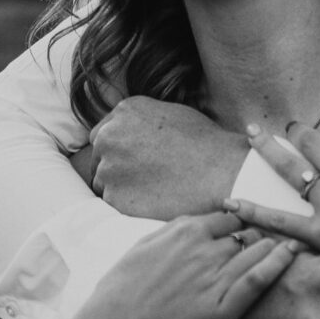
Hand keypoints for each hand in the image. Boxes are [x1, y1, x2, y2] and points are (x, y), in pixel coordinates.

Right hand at [65, 213, 296, 318]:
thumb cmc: (121, 294)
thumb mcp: (143, 248)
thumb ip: (173, 232)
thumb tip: (196, 224)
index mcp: (184, 230)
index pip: (230, 218)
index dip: (243, 227)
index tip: (252, 237)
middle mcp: (203, 248)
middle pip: (249, 232)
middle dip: (262, 239)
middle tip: (280, 247)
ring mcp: (215, 277)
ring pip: (259, 250)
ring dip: (276, 248)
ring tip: (295, 250)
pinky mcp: (223, 308)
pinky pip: (259, 279)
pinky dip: (279, 264)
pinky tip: (294, 256)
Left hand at [79, 97, 248, 219]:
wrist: (220, 173)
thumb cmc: (206, 144)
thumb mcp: (173, 114)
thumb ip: (143, 120)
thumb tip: (134, 131)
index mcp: (124, 112)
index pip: (104, 134)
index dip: (118, 150)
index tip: (132, 161)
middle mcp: (110, 136)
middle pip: (99, 158)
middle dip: (115, 168)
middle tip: (142, 180)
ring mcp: (109, 168)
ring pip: (103, 183)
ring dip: (120, 188)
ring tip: (151, 192)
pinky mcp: (115, 197)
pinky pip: (114, 204)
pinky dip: (129, 206)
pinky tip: (153, 203)